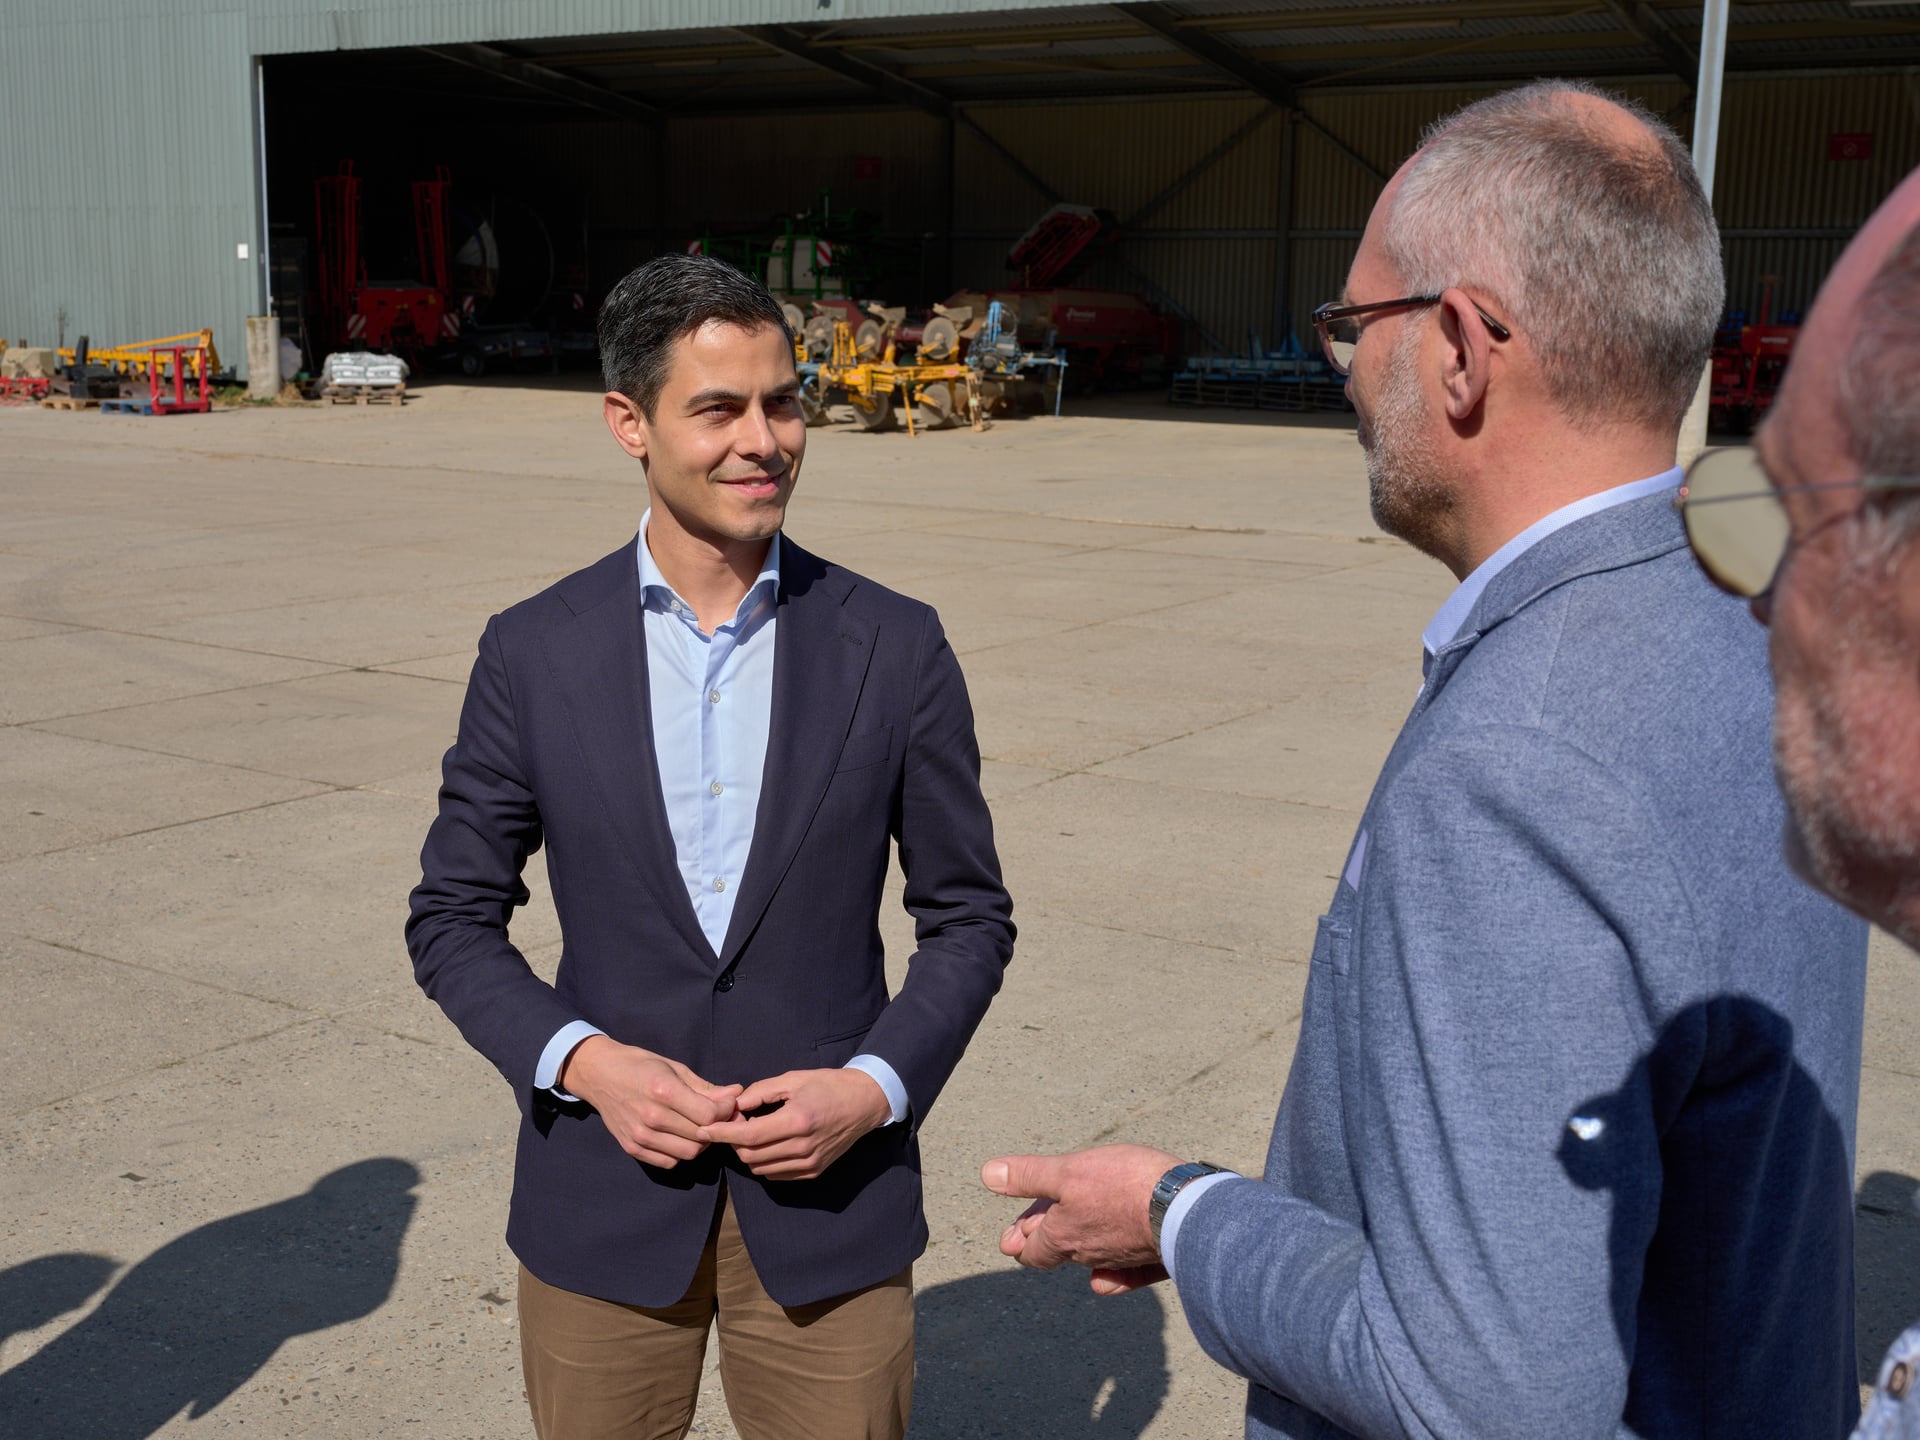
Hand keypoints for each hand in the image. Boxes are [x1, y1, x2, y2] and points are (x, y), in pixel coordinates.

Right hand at [559, 1036, 741, 1168]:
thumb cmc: (640, 1065)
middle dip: (717, 1127)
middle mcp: (651, 1116)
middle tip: (718, 1117)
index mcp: (663, 1091)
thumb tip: (736, 1094)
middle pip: (701, 1136)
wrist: (599, 1074)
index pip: (709, 1115)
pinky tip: (680, 1136)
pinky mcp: (632, 1148)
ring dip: (701, 1142)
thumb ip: (705, 1087)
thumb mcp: (674, 1068)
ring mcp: (640, 1135)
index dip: (727, 1111)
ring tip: (699, 1127)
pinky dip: (680, 1152)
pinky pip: (669, 1162)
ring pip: (688, 1153)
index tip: (728, 1103)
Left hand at [705, 1068, 892, 1179]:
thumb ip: (760, 1092)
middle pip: (750, 1156)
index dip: (721, 1134)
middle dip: (734, 1143)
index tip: (704, 1129)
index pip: (748, 1136)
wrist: (865, 1102)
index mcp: (797, 1120)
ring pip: (760, 1168)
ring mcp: (809, 1163)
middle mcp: (803, 1146)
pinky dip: (764, 1162)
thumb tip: (732, 1106)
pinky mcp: (814, 1171)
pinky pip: (776, 1174)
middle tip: (734, 1125)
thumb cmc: (828, 1085)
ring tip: (752, 1133)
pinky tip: (769, 1145)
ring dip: (748, 1153)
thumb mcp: (793, 1079)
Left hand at [981, 1145, 1180, 1291]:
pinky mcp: (1152, 1261)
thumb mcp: (1068, 1172)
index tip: (1009, 1239)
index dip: (1019, 1242)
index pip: (1031, 1249)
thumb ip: (1029, 1176)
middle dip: (1042, 1244)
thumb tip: (987, 1175)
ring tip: (1069, 1238)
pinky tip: (1107, 1278)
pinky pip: (1126, 1274)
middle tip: (1027, 1240)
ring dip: (1078, 1249)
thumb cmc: (1123, 1186)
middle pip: (1059, 1254)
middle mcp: (1089, 1255)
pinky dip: (1114, 1273)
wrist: (1184, 1209)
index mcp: (1063, 1236)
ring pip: (1091, 1259)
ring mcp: (1121, 1260)